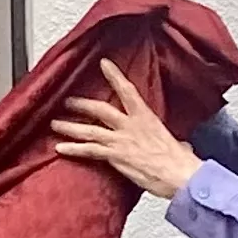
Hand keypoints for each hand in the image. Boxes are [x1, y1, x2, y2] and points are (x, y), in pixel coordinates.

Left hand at [50, 59, 200, 199]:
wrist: (180, 174)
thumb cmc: (181, 162)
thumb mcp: (176, 144)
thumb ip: (172, 142)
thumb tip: (181, 147)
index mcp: (146, 118)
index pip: (128, 90)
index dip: (114, 76)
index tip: (104, 63)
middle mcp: (130, 125)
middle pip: (100, 109)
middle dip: (82, 104)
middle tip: (68, 101)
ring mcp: (121, 140)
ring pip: (89, 129)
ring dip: (70, 126)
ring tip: (56, 123)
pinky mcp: (116, 156)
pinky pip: (89, 150)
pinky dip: (73, 149)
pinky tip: (60, 148)